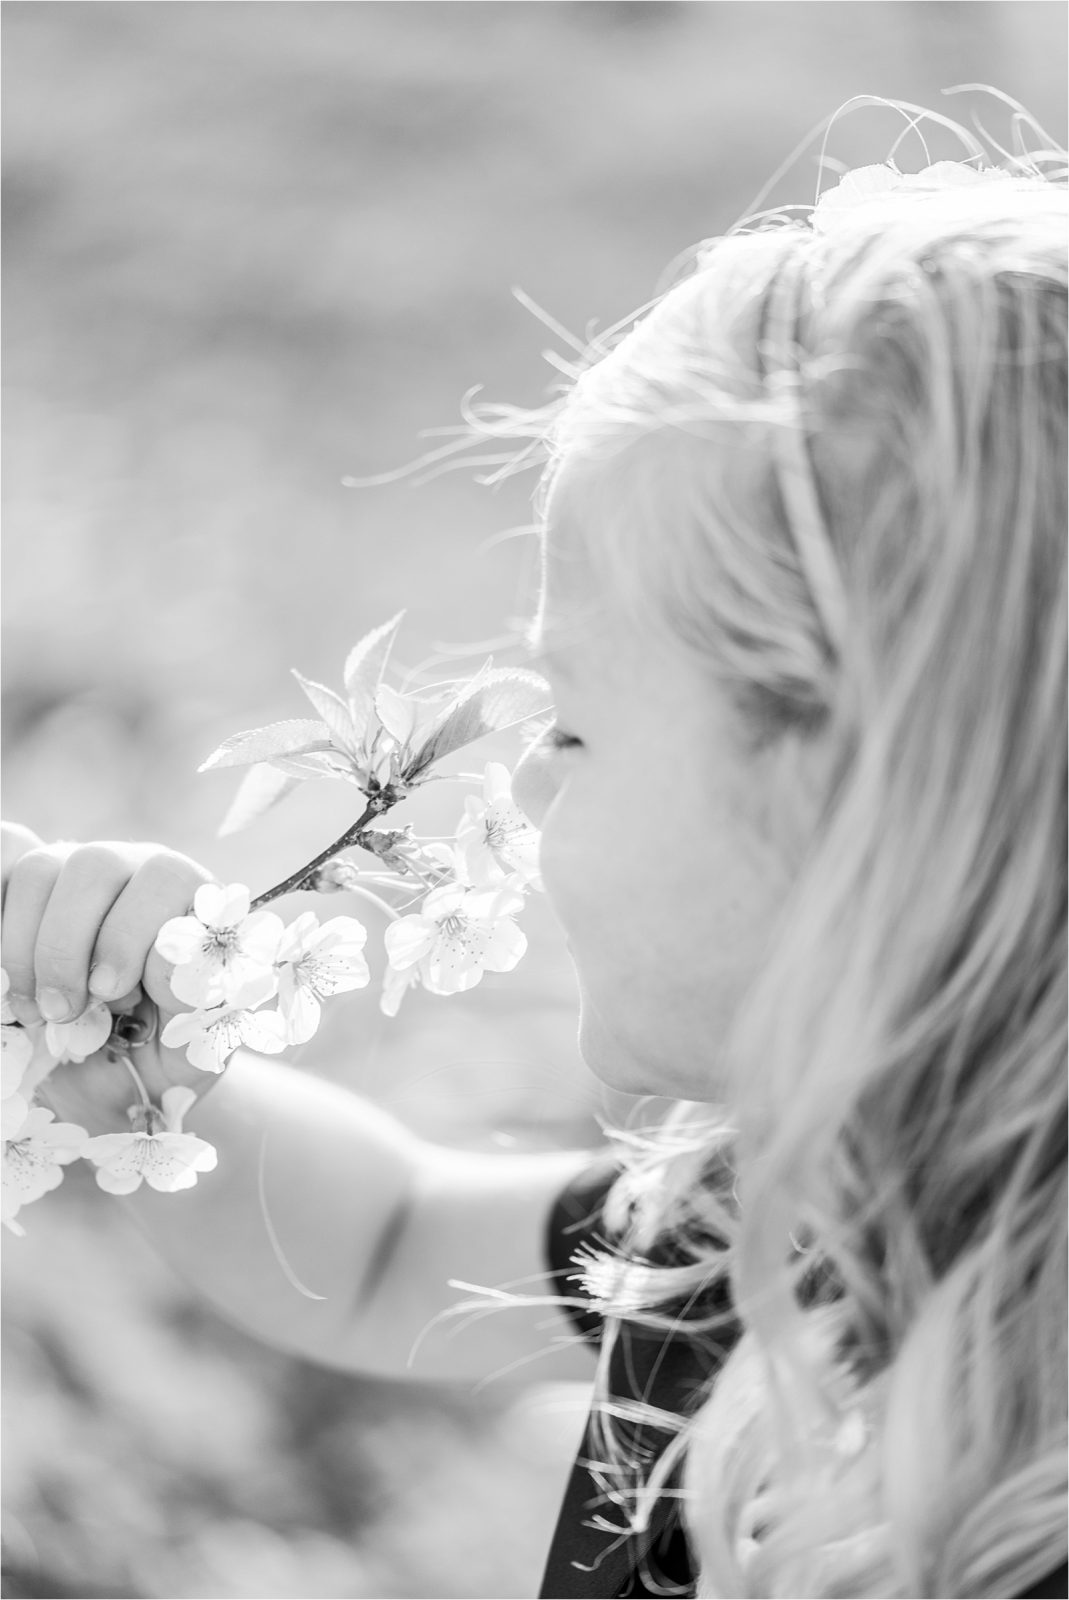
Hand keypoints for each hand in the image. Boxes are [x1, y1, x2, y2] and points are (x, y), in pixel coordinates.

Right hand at [1, 824, 217, 1118]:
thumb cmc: (168, 1053)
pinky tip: (16, 990)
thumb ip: (200, 1001)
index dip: (131, 934)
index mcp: (194, 901)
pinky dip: (5, 939)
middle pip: (97, 865)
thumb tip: (170, 961)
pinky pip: (7, 883)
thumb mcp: (199, 1040)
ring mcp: (84, 877)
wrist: (122, 1078)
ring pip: (44, 870)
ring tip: (41, 1012)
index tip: (113, 994)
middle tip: (67, 1010)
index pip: (167, 878)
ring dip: (32, 948)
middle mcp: (141, 875)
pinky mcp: (39, 891)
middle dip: (71, 944)